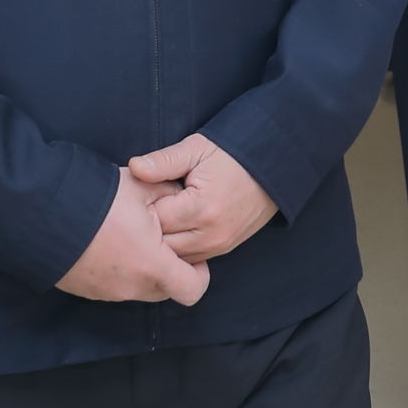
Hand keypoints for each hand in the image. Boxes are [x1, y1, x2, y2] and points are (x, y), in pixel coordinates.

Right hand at [56, 166, 211, 302]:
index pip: (193, 288)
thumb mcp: (141, 186)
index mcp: (153, 266)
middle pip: (167, 290)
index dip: (199, 272)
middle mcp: (131, 287)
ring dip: (142, 268)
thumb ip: (169, 194)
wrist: (41, 212)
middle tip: (161, 240)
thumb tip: (179, 195)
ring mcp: (107, 292)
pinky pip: (114, 285)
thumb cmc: (96, 198)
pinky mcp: (86, 289)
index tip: (191, 253)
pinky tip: (106, 242)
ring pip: (139, 288)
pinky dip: (118, 270)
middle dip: (170, 268)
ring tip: (129, 237)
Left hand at [129, 132, 277, 262]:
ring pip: (173, 256)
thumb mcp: (196, 149)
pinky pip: (190, 258)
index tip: (139, 193)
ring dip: (162, 240)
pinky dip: (177, 247)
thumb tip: (133, 167)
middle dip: (148, 228)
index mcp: (200, 208)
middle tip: (144, 206)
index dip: (140, 207)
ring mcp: (218, 245)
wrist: (273, 164)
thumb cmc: (231, 153)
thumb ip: (163, 161)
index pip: (152, 221)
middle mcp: (209, 234)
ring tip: (160, 214)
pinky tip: (174, 225)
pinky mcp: (223, 249)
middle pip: (160, 245)